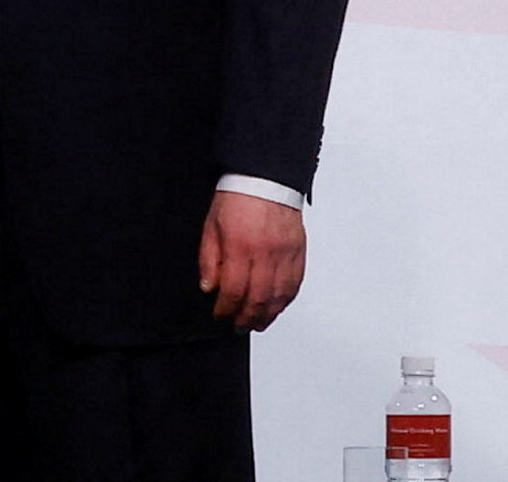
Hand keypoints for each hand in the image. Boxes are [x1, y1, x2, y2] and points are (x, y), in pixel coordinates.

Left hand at [196, 189, 303, 329]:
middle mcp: (265, 253)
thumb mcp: (210, 225)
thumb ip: (208, 258)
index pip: (233, 288)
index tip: (220, 314)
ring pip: (279, 295)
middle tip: (239, 327)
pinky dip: (285, 301)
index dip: (226, 307)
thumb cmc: (235, 198)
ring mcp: (285, 254)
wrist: (265, 179)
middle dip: (247, 317)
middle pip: (258, 297)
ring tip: (257, 324)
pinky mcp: (299, 253)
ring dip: (268, 315)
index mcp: (240, 246)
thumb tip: (208, 288)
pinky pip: (295, 284)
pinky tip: (276, 308)